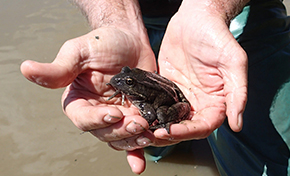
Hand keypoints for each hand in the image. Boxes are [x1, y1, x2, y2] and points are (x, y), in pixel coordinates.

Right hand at [20, 27, 156, 172]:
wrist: (130, 40)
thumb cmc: (103, 43)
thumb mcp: (80, 52)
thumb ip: (60, 68)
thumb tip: (27, 69)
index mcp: (79, 100)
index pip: (82, 118)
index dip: (96, 120)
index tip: (113, 113)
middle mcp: (97, 112)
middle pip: (103, 133)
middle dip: (120, 132)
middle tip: (138, 122)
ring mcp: (117, 116)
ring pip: (119, 139)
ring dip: (132, 141)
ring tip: (148, 134)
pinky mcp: (134, 116)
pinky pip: (134, 138)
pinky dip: (136, 151)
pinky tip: (139, 163)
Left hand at [123, 0, 247, 172]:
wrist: (195, 19)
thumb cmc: (217, 37)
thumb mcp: (233, 62)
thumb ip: (238, 93)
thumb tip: (237, 124)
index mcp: (215, 101)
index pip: (203, 126)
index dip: (188, 132)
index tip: (171, 131)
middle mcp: (197, 101)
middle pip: (184, 127)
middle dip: (168, 133)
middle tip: (151, 134)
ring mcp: (179, 95)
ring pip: (168, 119)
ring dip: (156, 126)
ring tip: (140, 128)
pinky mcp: (165, 87)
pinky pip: (157, 103)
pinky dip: (148, 111)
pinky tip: (137, 114)